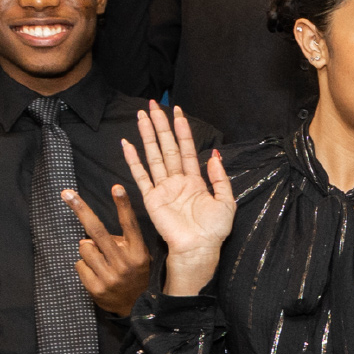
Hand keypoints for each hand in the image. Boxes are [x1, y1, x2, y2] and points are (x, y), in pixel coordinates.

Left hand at [66, 183, 154, 316]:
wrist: (135, 307)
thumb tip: (86, 239)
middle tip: (66, 193)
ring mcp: (110, 276)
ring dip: (87, 251)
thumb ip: (117, 242)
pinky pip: (79, 265)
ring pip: (84, 248)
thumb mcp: (136, 256)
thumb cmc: (134, 274)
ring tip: (101, 262)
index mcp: (137, 252)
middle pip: (97, 231)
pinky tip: (96, 274)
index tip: (116, 187)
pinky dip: (84, 266)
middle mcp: (124, 263)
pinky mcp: (96, 287)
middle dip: (80, 209)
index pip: (129, 225)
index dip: (123, 205)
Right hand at [120, 103, 232, 293]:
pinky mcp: (151, 199)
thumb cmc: (214, 230)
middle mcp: (177, 181)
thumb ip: (220, 177)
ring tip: (141, 116)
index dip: (182, 130)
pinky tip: (127, 145)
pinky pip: (141, 176)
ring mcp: (163, 188)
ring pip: (154, 155)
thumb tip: (214, 154)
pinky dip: (133, 160)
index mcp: (195, 181)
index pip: (186, 149)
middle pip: (167, 147)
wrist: (199, 248)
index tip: (178, 112)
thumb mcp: (226, 201)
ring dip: (147, 136)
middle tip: (153, 105)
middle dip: (161, 126)